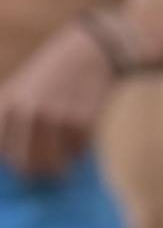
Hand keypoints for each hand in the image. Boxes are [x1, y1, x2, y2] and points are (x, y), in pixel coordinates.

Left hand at [0, 21, 121, 178]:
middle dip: (35, 173)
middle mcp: (26, 112)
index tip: (23, 163)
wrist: (89, 54)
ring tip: (62, 154)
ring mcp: (55, 117)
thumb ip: (7, 124)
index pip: (2, 153)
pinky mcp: (82, 122)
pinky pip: (76, 153)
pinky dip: (78, 149)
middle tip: (43, 171)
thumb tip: (9, 162)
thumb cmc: (50, 79)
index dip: (12, 163)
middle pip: (24, 165)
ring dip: (58, 166)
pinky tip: (79, 132)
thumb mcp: (18, 92)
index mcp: (6, 105)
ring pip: (52, 165)